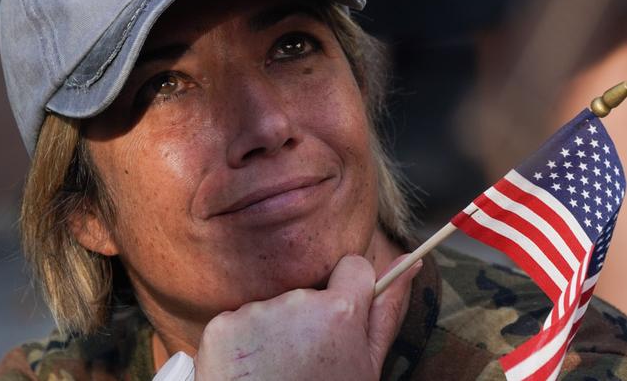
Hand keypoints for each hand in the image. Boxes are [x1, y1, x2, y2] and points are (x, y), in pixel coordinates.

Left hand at [194, 254, 422, 380]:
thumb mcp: (365, 368)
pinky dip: (242, 344)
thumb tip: (409, 262)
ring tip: (275, 372)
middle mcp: (297, 302)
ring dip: (274, 333)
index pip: (352, 267)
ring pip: (272, 308)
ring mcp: (256, 313)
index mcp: (340, 312)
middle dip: (308, 320)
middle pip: (309, 293)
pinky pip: (238, 322)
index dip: (351, 289)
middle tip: (304, 365)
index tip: (342, 313)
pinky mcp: (221, 326)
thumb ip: (386, 312)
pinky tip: (249, 372)